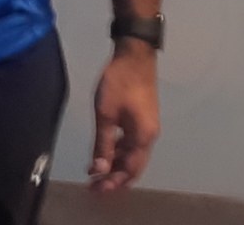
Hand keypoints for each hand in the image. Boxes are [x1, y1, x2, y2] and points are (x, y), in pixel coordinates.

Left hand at [88, 41, 158, 191]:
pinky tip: (105, 150)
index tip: (95, 188)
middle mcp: (149, 136)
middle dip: (114, 177)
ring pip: (132, 154)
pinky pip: (131, 142)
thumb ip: (102, 144)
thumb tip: (99, 170)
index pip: (129, 170)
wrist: (135, 55)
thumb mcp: (105, 115)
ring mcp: (147, 126)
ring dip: (115, 164)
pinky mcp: (142, 118)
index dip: (112, 182)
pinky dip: (118, 150)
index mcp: (143, 137)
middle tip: (94, 185)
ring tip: (95, 170)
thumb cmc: (119, 83)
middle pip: (133, 165)